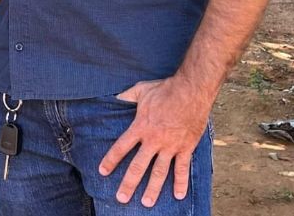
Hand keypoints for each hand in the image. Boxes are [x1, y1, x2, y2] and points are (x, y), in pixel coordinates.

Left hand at [99, 76, 211, 206]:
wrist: (190, 91)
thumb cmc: (164, 90)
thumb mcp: (140, 90)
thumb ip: (126, 96)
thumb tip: (114, 97)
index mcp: (140, 127)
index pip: (121, 147)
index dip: (111, 160)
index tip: (102, 172)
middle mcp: (154, 140)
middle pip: (138, 166)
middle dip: (128, 184)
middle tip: (121, 198)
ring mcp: (170, 146)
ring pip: (160, 172)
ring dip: (153, 189)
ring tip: (146, 203)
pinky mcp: (186, 148)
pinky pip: (182, 168)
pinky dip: (181, 182)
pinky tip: (178, 195)